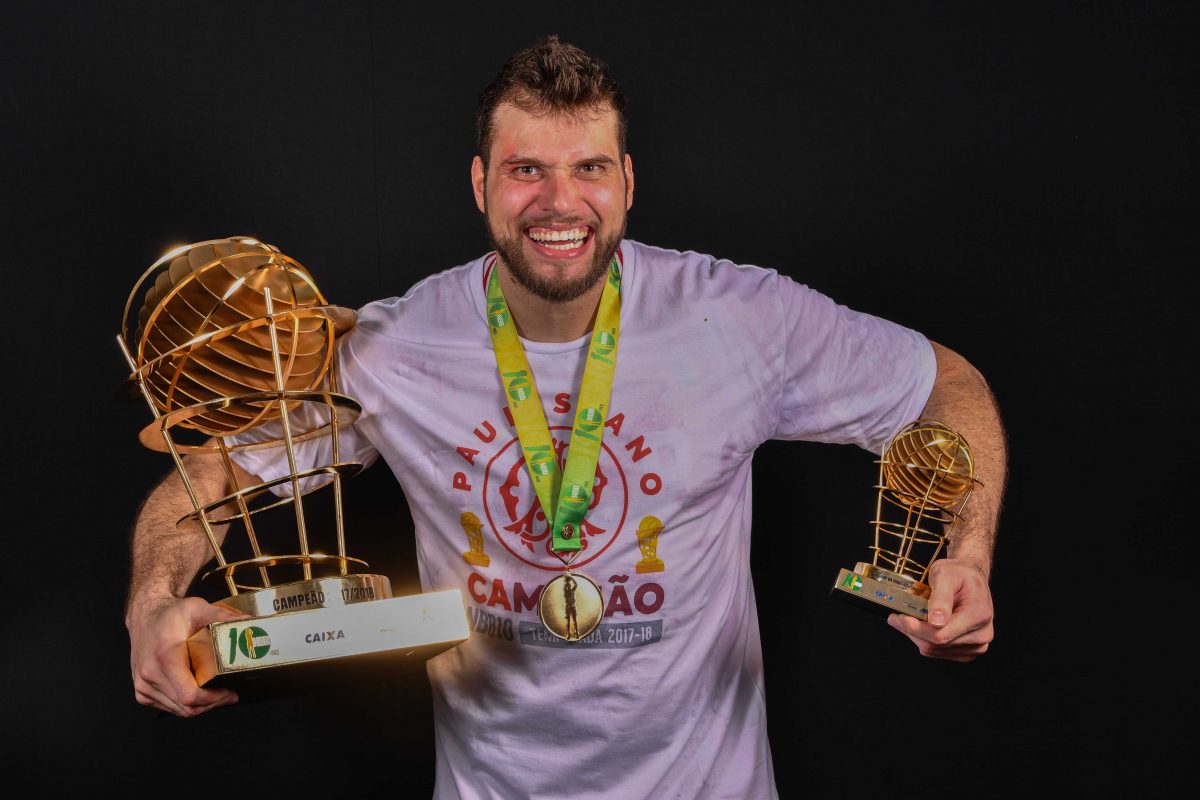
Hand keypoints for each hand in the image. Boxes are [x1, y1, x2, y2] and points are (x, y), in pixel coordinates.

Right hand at [128, 596, 246, 715]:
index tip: (230, 691)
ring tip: (218, 693)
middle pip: (187, 706)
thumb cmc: (170, 614)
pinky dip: (186, 704)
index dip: (214, 699)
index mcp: (166, 656)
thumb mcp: (198, 608)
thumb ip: (222, 616)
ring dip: (201, 706)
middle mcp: (151, 674)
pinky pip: (169, 706)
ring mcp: (143, 685)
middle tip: (231, 694)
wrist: (144, 617)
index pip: (190, 695)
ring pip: (179, 710)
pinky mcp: (142, 692)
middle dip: (213, 703)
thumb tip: (247, 621)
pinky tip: (200, 691)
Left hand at [887, 558, 993, 661]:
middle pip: (936, 645)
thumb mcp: (945, 574)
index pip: (940, 634)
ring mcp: (977, 646)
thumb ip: (940, 597)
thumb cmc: (957, 573)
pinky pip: (939, 652)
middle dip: (911, 631)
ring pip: (935, 650)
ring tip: (906, 619)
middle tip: (895, 617)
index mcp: (978, 615)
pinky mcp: (968, 651)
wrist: (971, 578)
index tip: (896, 617)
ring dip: (916, 636)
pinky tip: (919, 626)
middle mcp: (982, 634)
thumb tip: (936, 621)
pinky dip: (924, 640)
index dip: (914, 628)